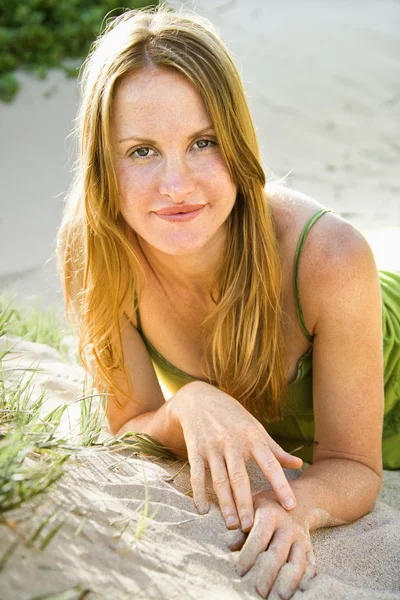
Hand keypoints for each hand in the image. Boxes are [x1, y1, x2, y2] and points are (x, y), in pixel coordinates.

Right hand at [169, 381, 302, 531]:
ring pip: (219, 479)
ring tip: (232, 524)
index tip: (290, 506)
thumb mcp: (255, 428)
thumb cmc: (232, 416)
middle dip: (246, 503)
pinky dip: (198, 493)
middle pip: (240, 477)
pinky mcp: (195, 450)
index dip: (281, 485)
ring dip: (225, 503)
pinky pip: (197, 475)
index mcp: (252, 437)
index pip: (270, 464)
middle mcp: (233, 443)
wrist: (199, 399)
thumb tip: (299, 464)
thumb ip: (275, 449)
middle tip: (252, 526)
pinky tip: (202, 510)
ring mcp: (213, 447)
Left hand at [229, 490, 315, 598]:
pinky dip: (305, 580)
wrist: (298, 501)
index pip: (259, 537)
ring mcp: (301, 539)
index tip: (239, 571)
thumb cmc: (266, 507)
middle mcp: (288, 527)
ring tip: (279, 597)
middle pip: (278, 553)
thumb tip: (230, 545)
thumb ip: (241, 525)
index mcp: (271, 514)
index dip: (249, 554)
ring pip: (298, 562)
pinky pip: (310, 566)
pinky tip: (298, 592)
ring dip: (289, 582)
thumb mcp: (251, 507)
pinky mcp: (310, 549)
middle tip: (258, 591)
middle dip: (267, 574)